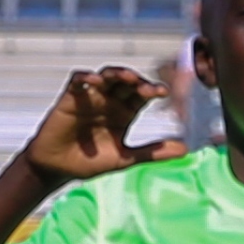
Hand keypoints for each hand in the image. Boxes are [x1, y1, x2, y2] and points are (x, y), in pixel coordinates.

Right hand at [25, 67, 186, 183]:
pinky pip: (78, 81)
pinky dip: (86, 77)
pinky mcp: (70, 98)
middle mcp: (110, 101)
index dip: (152, 90)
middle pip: (127, 83)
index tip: (163, 92)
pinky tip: (95, 80)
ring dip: (117, 74)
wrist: (58, 169)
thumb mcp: (125, 158)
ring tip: (128, 77)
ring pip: (106, 76)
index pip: (142, 95)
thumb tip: (185, 149)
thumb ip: (152, 152)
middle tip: (148, 88)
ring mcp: (91, 98)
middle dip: (139, 82)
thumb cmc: (91, 162)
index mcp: (125, 113)